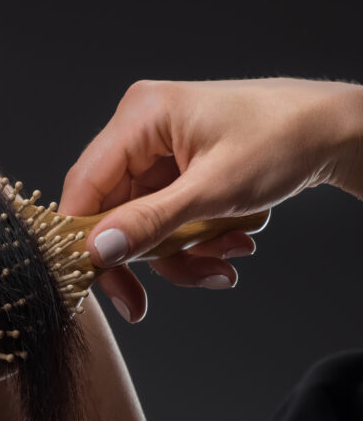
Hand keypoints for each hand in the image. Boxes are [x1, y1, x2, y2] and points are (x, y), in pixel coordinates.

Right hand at [59, 77, 362, 322]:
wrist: (336, 130)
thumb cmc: (284, 140)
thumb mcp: (215, 190)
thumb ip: (152, 222)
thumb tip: (99, 250)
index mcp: (140, 116)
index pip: (85, 185)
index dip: (84, 237)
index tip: (100, 281)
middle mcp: (140, 127)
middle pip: (111, 209)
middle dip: (147, 253)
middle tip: (142, 304)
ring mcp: (158, 147)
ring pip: (140, 219)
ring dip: (178, 252)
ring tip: (223, 263)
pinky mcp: (176, 164)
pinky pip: (164, 213)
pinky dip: (192, 237)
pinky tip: (230, 240)